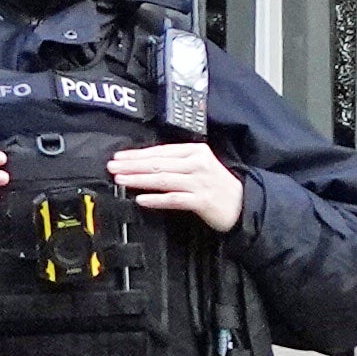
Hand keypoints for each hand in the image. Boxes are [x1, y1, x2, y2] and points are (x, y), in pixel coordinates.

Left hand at [113, 140, 247, 236]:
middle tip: (112, 167)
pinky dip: (156, 199)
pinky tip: (141, 199)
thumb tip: (146, 163)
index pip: (161, 151)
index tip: (119, 157)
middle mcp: (198, 164)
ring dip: (139, 180)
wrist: (244, 204)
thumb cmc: (218, 185)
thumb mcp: (201, 165)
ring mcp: (200, 182)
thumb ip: (178, 162)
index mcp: (197, 151)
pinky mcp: (201, 200)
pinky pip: (174, 199)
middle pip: (159, 164)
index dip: (137, 154)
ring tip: (121, 180)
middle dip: (132, 165)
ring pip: (163, 179)